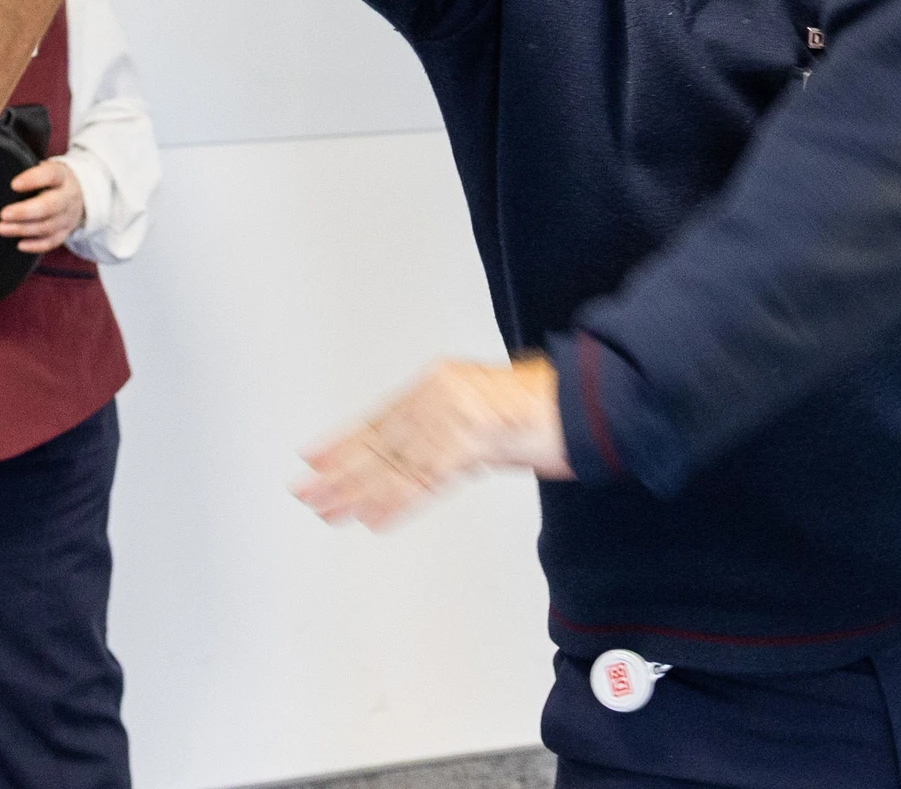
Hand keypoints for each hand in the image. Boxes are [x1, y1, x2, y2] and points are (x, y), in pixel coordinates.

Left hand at [0, 159, 85, 253]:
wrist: (77, 194)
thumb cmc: (48, 180)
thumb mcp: (43, 169)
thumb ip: (23, 170)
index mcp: (61, 176)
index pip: (50, 175)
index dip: (33, 180)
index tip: (13, 185)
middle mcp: (68, 196)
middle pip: (51, 206)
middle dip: (25, 212)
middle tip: (3, 214)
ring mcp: (68, 216)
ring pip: (48, 226)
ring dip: (23, 229)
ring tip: (1, 228)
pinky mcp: (65, 232)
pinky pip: (52, 242)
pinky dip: (35, 245)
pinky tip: (19, 245)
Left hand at [294, 357, 570, 530]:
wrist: (594, 400)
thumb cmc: (549, 410)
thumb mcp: (486, 415)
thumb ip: (450, 436)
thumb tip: (418, 465)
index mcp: (441, 384)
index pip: (382, 419)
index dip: (346, 443)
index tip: (314, 460)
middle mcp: (442, 394)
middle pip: (382, 442)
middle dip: (341, 472)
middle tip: (306, 492)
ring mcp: (457, 415)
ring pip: (397, 462)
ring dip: (360, 492)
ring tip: (328, 510)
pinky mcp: (475, 438)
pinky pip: (428, 477)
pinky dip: (398, 501)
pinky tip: (374, 516)